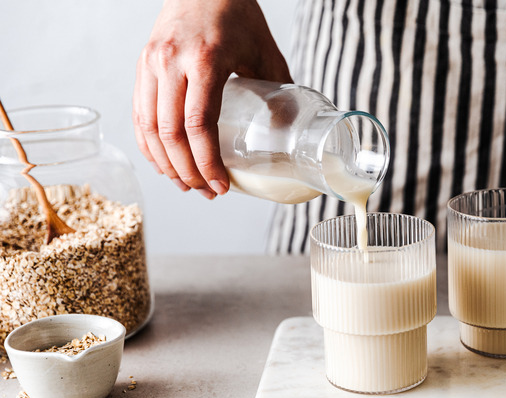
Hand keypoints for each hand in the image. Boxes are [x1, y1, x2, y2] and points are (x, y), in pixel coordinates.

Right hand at [133, 0, 291, 198]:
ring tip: (186, 184)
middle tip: (207, 192)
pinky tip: (163, 162)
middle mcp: (171, 62)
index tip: (221, 185)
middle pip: (170, 133)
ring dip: (166, 164)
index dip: (207, 162)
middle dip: (188, 171)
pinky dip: (148, 143)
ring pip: (148, 127)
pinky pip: (138, 113)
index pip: (198, 124)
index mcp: (205, 60)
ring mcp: (151, 63)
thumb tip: (287, 132)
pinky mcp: (141, 65)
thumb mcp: (265, 51)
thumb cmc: (237, 13)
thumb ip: (278, 90)